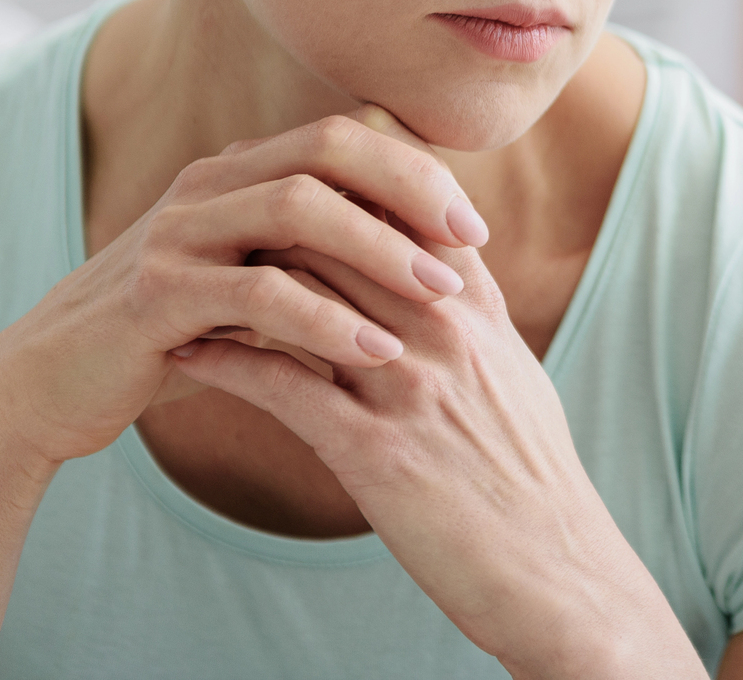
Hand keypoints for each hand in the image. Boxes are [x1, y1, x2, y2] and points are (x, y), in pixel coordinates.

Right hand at [0, 110, 486, 470]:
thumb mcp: (256, 282)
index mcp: (240, 171)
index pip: (347, 137)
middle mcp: (210, 183)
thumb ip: (318, 256)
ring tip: (440, 294)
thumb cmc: (177, 333)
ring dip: (379, 249)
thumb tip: (424, 248)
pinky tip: (376, 351)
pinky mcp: (154, 293)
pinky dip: (325, 320)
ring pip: (297, 208)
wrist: (53, 384)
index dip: (417, 172)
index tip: (474, 226)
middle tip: (471, 245)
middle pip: (329, 148)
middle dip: (410, 190)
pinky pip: (256, 293)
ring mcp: (178, 230)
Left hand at [172, 119, 703, 679]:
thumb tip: (445, 274)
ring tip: (187, 273)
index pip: (411, 212)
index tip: (289, 174)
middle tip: (216, 215)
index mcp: (480, 313)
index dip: (348, 184)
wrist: (555, 568)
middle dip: (278, 220)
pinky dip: (226, 362)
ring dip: (239, 280)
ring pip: (309, 296)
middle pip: (347, 237)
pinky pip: (282, 387)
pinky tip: (187, 351)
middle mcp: (447, 335)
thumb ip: (476, 318)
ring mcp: (411, 389)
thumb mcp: (516, 375)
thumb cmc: (532, 477)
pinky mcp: (375, 452)